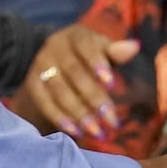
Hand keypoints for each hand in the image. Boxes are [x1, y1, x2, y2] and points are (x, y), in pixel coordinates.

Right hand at [19, 24, 139, 139]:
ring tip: (97, 131)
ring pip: (59, 91)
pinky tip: (76, 131)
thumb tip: (134, 47)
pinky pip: (44, 102)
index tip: (112, 85)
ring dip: (79, 113)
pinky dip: (60, 118)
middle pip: (74, 73)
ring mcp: (40, 65)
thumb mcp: (102, 50)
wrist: (55, 60)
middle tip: (111, 121)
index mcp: (75, 35)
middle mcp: (54, 47)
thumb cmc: (88, 55)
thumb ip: (116, 52)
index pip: (86, 47)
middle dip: (94, 98)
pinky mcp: (32, 84)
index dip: (98, 64)